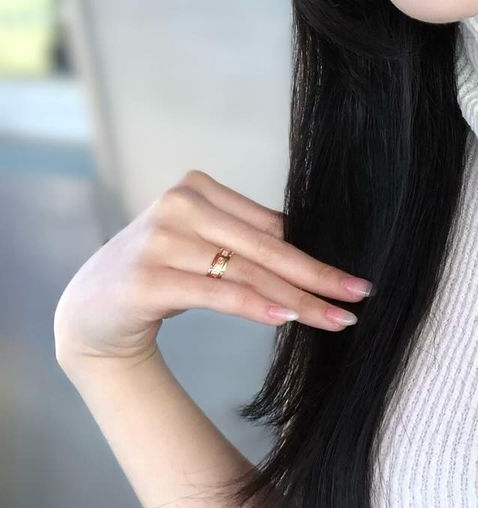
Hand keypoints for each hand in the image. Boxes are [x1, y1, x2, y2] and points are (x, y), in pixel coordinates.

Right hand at [54, 168, 372, 370]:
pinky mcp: (147, 278)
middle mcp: (179, 206)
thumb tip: (316, 255)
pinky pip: (215, 292)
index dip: (316, 253)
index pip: (271, 226)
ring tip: (334, 319)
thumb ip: (248, 242)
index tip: (353, 278)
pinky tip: (286, 319)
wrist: (91, 309)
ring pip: (247, 272)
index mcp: (198, 189)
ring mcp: (159, 240)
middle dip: (317, 276)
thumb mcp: (203, 247)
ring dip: (297, 300)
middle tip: (357, 296)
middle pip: (266, 247)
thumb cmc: (161, 274)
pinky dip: (254, 306)